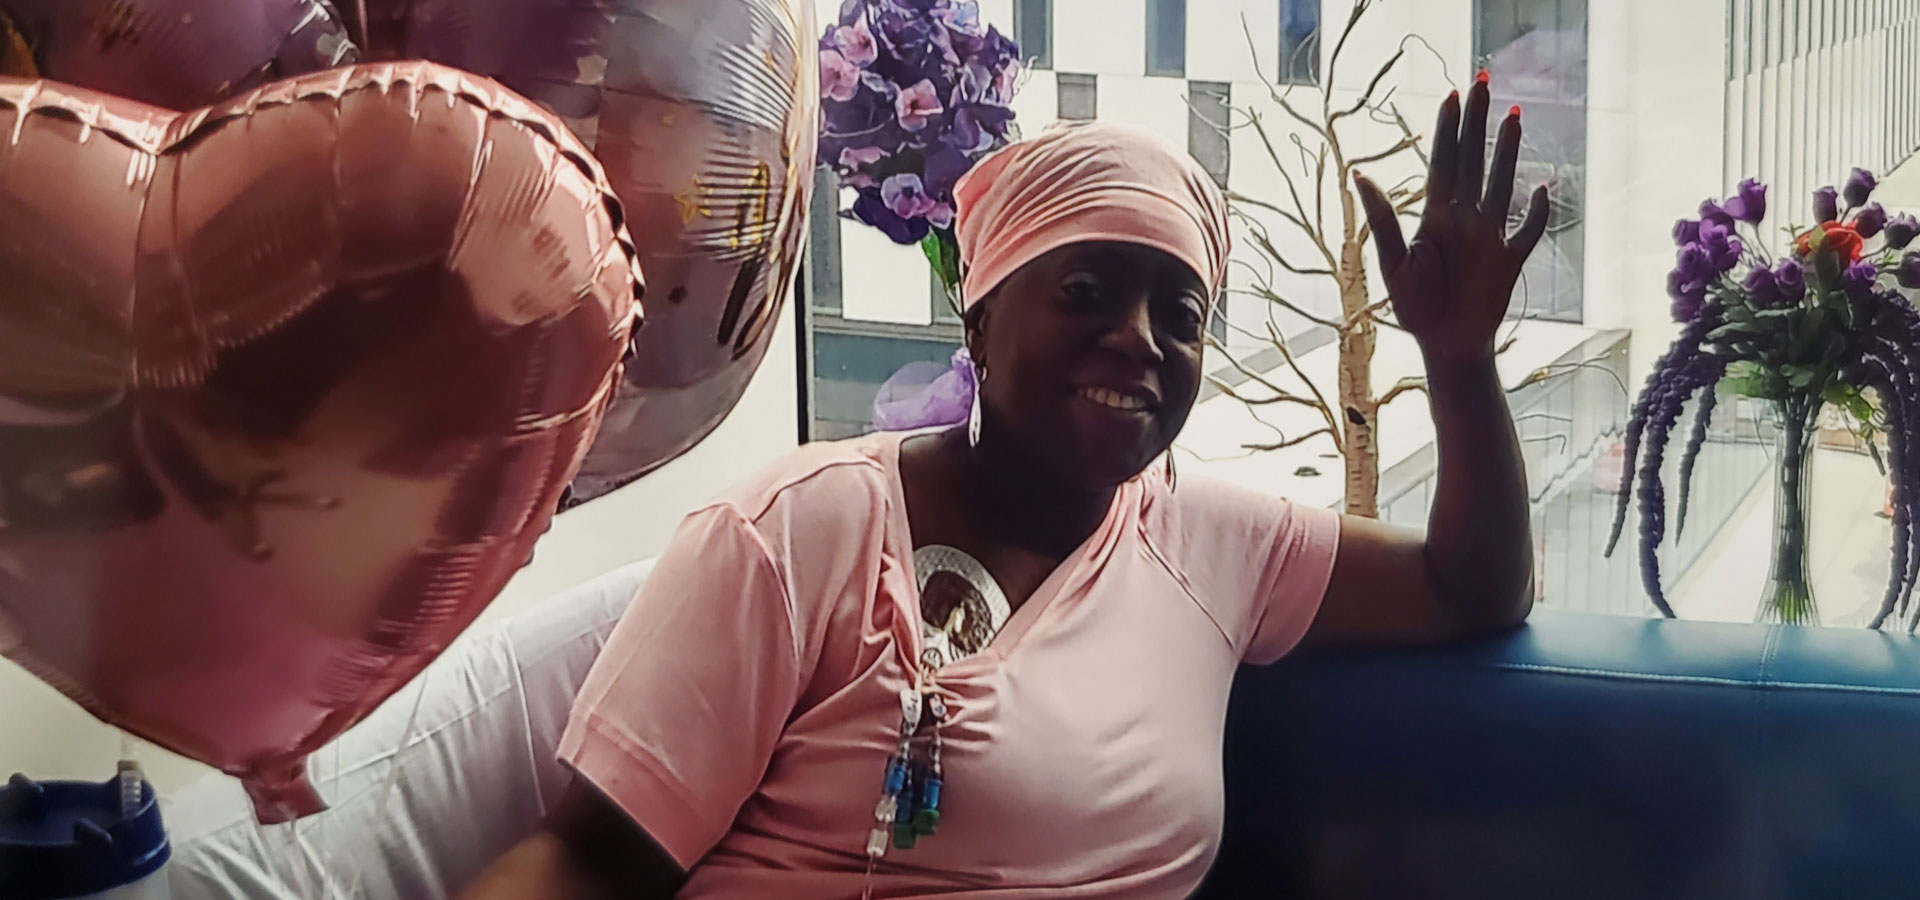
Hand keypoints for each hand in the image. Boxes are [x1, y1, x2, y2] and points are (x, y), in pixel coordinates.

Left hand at [1356, 78, 1550, 363]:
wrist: (1444, 345)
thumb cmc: (1413, 307)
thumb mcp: (1393, 262)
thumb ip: (1382, 218)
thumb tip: (1358, 174)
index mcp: (1434, 216)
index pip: (1443, 161)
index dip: (1447, 129)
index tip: (1453, 95)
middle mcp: (1464, 218)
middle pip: (1472, 160)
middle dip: (1477, 123)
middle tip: (1485, 83)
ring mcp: (1489, 236)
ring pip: (1501, 183)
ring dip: (1507, 152)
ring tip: (1514, 116)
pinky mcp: (1509, 260)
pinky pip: (1528, 230)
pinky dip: (1538, 211)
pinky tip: (1544, 186)